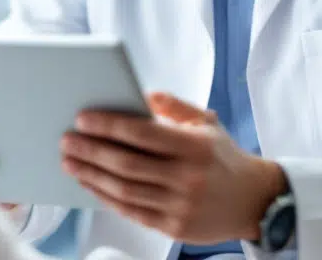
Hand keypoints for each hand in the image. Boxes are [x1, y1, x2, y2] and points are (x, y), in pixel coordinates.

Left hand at [61, 92, 285, 243]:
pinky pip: (132, 212)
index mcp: (195, 146)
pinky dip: (107, 197)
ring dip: (92, 175)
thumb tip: (141, 94)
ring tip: (71, 162)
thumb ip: (175, 106)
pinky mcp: (175, 228)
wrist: (255, 200)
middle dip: (91, 151)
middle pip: (127, 164)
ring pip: (125, 190)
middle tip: (66, 140)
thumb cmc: (223, 156)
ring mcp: (181, 206)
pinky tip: (90, 184)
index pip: (142, 133)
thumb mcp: (207, 122)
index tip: (83, 118)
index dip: (109, 125)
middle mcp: (188, 177)